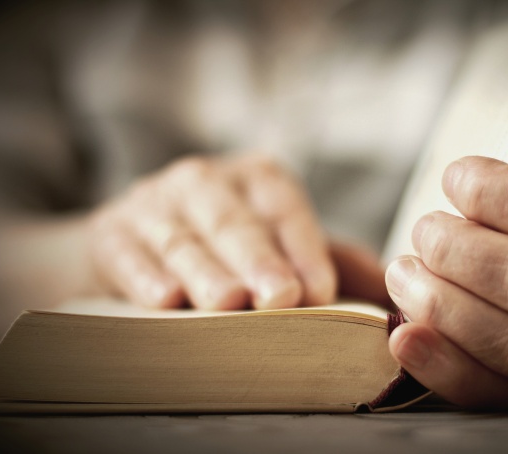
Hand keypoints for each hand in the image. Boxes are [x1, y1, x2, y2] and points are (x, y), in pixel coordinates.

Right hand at [88, 154, 337, 309]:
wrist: (138, 239)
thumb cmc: (227, 245)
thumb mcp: (279, 241)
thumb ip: (333, 261)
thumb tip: (395, 292)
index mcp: (257, 178)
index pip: (285, 209)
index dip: (304, 248)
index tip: (319, 291)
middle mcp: (206, 181)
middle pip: (235, 223)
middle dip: (258, 260)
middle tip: (279, 297)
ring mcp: (154, 203)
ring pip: (183, 239)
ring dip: (205, 271)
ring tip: (225, 303)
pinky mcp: (112, 231)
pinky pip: (128, 253)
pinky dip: (145, 275)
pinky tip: (163, 299)